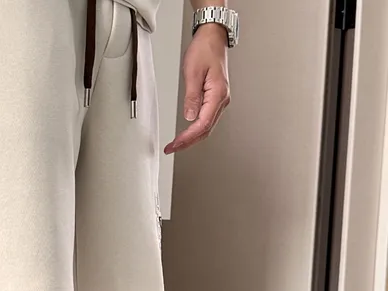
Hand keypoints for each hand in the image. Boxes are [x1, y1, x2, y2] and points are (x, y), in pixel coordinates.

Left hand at [165, 24, 229, 153]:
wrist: (213, 37)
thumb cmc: (204, 49)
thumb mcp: (192, 72)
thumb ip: (191, 97)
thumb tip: (189, 117)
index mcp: (218, 94)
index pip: (202, 124)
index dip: (188, 137)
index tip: (175, 144)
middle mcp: (222, 99)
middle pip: (206, 130)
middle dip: (188, 142)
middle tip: (172, 148)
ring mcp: (220, 100)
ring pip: (207, 127)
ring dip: (192, 138)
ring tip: (177, 144)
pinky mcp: (215, 98)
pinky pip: (207, 119)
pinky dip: (196, 129)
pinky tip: (187, 133)